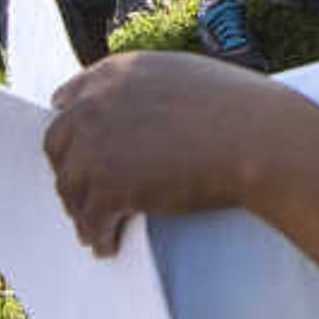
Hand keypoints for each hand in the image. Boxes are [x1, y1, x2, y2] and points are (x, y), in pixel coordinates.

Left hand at [45, 49, 301, 255]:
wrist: (260, 136)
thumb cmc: (240, 107)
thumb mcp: (184, 76)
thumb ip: (148, 90)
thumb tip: (140, 118)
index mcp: (116, 72)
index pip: (69, 101)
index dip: (73, 130)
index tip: (76, 149)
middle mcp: (97, 103)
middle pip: (59, 144)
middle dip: (70, 171)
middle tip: (82, 196)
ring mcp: (98, 145)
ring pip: (70, 186)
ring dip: (80, 209)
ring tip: (93, 229)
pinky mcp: (110, 185)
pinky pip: (91, 219)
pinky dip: (97, 235)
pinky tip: (107, 246)